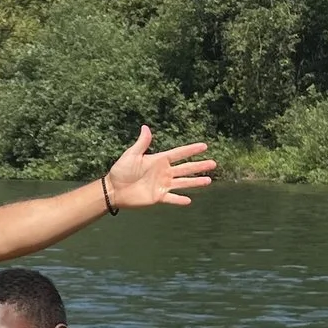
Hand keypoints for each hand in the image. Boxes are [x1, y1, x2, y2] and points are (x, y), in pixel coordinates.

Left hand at [100, 125, 214, 209]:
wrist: (113, 189)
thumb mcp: (131, 155)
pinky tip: (189, 200)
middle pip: (186, 168)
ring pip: (183, 183)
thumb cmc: (121, 170)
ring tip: (208, 181)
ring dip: (195, 182)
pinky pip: (171, 198)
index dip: (191, 150)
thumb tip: (145, 127)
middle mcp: (164, 172)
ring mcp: (162, 185)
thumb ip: (141, 143)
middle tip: (213, 164)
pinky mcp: (158, 197)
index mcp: (159, 160)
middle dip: (199, 166)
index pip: (179, 154)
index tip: (204, 146)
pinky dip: (179, 200)